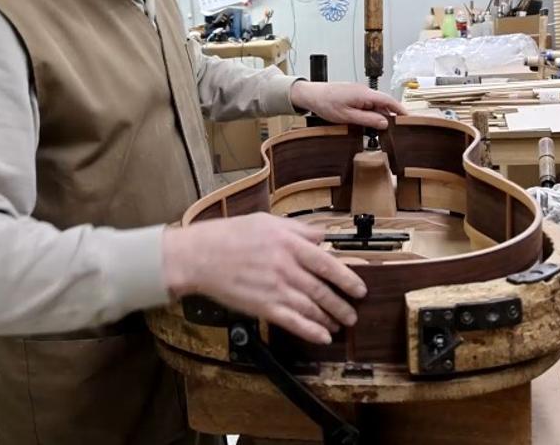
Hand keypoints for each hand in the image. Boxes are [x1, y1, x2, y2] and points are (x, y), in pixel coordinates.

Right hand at [162, 213, 366, 344]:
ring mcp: (275, 289)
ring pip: (311, 308)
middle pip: (323, 290)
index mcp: (289, 244)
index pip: (328, 263)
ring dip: (329, 319)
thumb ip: (297, 229)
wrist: (199, 256)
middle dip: (342, 305)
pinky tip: (323, 337)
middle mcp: (287, 268)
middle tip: (353, 313)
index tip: (360, 288)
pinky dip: (311, 331)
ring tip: (340, 324)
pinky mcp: (263, 307)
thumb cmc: (229, 235)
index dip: (348, 278)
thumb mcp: (266, 221)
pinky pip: (293, 322)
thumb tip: (321, 235)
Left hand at [290, 81, 405, 129]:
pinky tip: (369, 123)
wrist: (311, 95)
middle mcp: (364, 91)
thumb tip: (385, 123)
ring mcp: (359, 93)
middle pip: (383, 104)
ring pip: (375, 105)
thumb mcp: (347, 116)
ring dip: (379, 116)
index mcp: (365, 94)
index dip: (400, 110)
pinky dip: (371, 113)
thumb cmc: (326, 104)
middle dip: (390, 116)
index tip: (409, 118)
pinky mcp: (354, 96)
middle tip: (396, 130)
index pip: (389, 100)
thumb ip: (368, 120)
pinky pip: (367, 104)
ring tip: (382, 130)